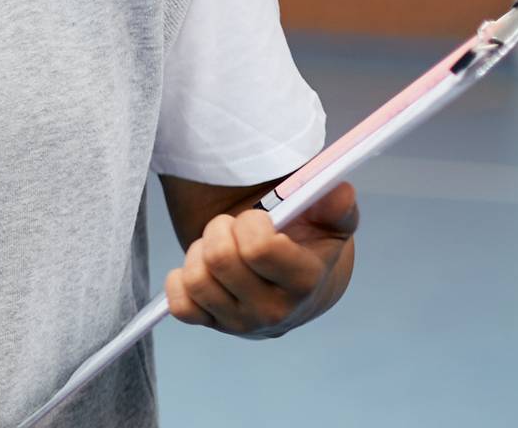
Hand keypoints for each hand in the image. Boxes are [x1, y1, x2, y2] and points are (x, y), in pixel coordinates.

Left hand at [166, 183, 357, 337]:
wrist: (295, 287)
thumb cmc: (308, 245)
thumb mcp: (329, 224)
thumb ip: (336, 206)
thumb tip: (338, 191)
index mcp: (304, 282)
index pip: (258, 249)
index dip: (251, 223)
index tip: (258, 219)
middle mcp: (273, 311)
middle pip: (219, 258)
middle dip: (220, 229)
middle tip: (233, 228)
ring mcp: (241, 323)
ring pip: (195, 279)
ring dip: (200, 251)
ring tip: (221, 248)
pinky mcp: (212, 326)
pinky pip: (179, 304)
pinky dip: (180, 280)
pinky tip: (203, 270)